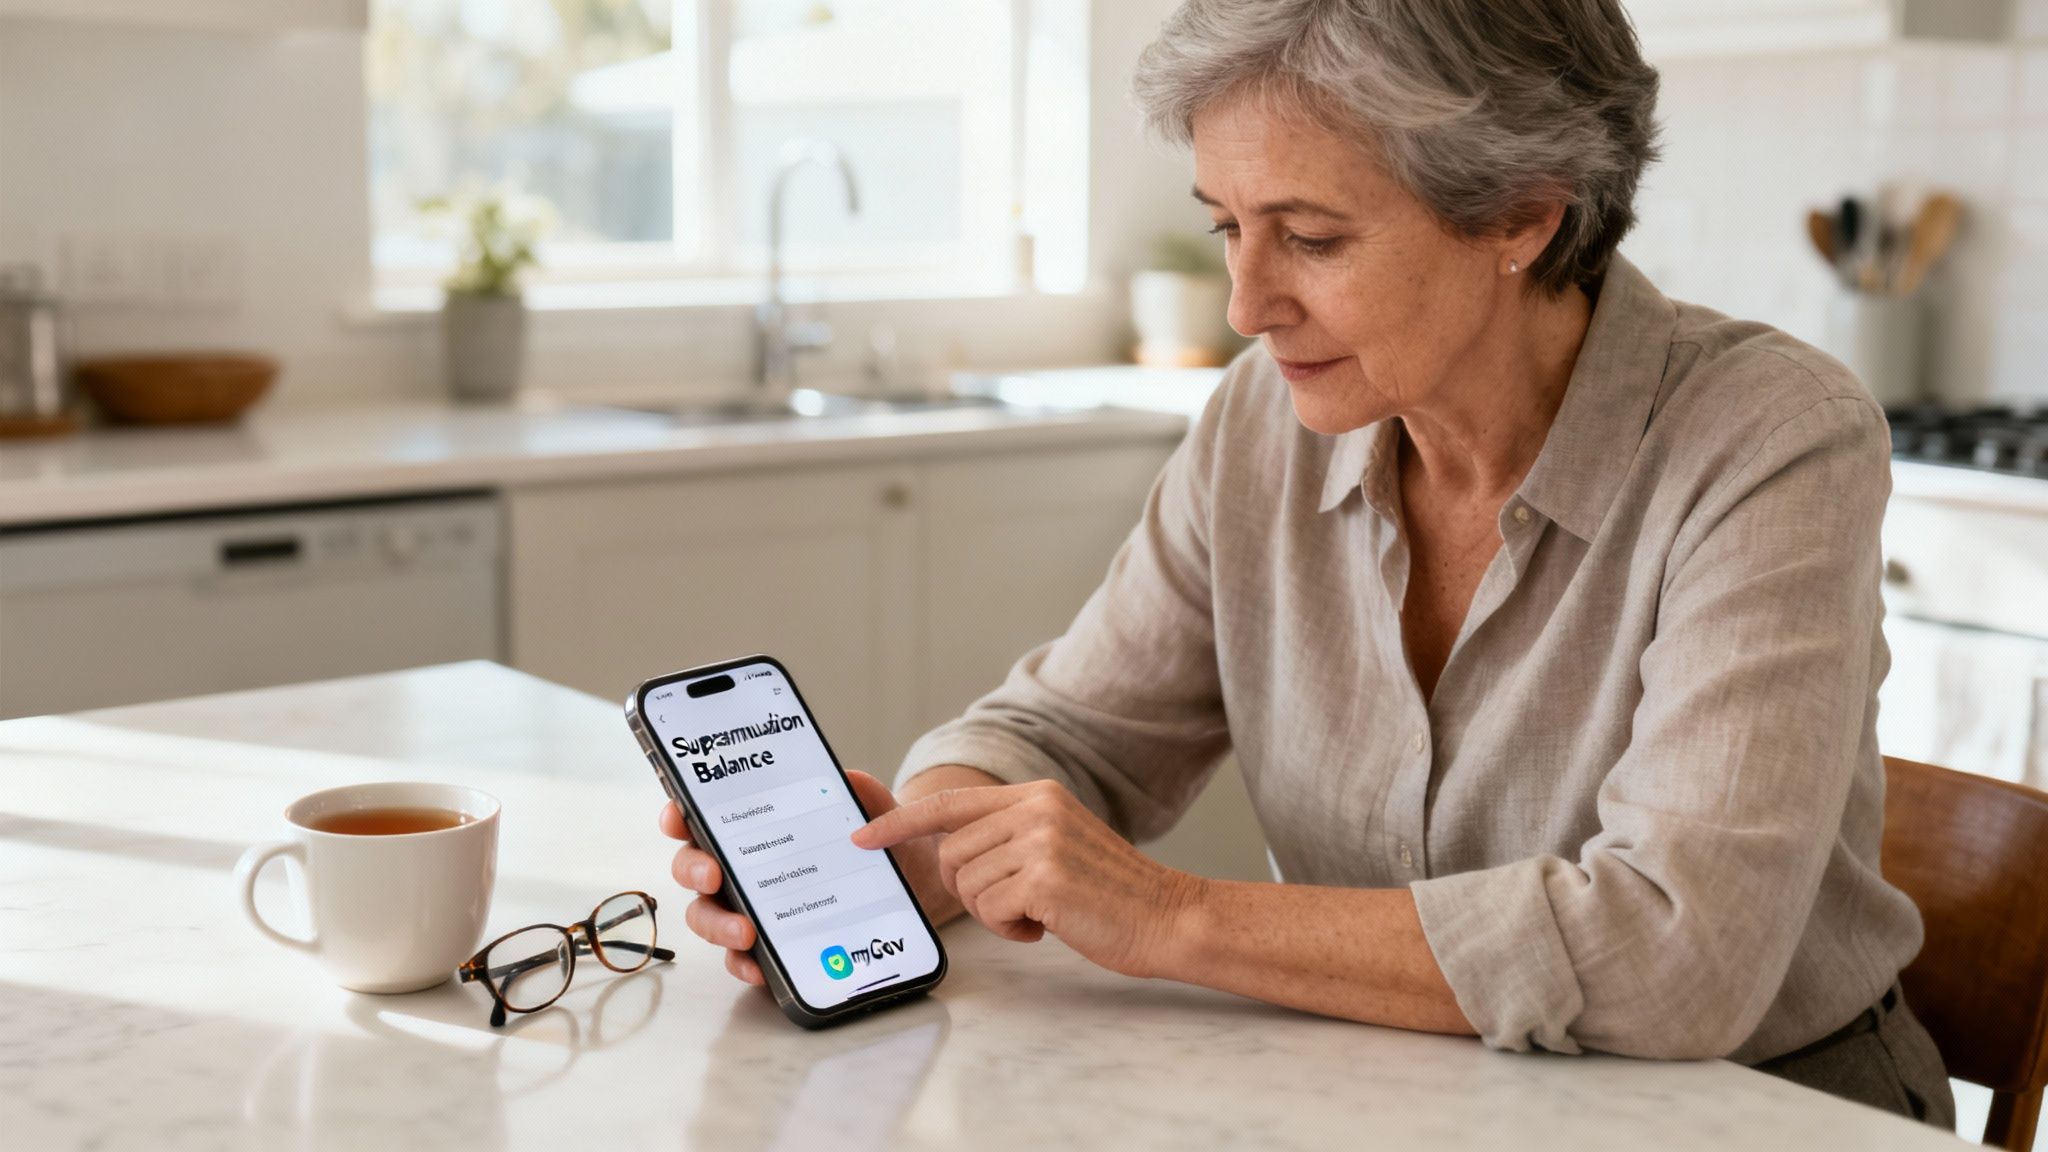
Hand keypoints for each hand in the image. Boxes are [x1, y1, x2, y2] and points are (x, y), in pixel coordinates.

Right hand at [659, 769, 951, 986]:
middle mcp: (740, 867)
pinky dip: (744, 964)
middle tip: (714, 876)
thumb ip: (860, 792)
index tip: (678, 819)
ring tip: (745, 932)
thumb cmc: (874, 841)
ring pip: (707, 916)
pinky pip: (740, 959)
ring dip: (716, 925)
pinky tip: (759, 968)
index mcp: (753, 826)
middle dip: (693, 871)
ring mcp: (748, 907)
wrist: (911, 882)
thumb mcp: (872, 811)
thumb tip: (845, 779)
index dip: (679, 815)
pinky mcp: (767, 946)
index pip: (702, 817)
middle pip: (693, 868)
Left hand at [852, 779, 1203, 977]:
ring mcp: (1041, 840)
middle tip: (1013, 905)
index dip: (900, 822)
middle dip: (968, 891)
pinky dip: (1011, 929)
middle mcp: (1036, 808)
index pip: (950, 802)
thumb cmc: (1109, 895)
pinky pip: (990, 909)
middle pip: (951, 854)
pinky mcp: (1045, 877)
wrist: (1167, 917)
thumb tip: (947, 852)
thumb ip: (1010, 836)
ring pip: (967, 884)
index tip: (864, 837)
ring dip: (993, 913)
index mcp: (1037, 795)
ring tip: (1039, 913)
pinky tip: (1046, 925)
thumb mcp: (1057, 845)